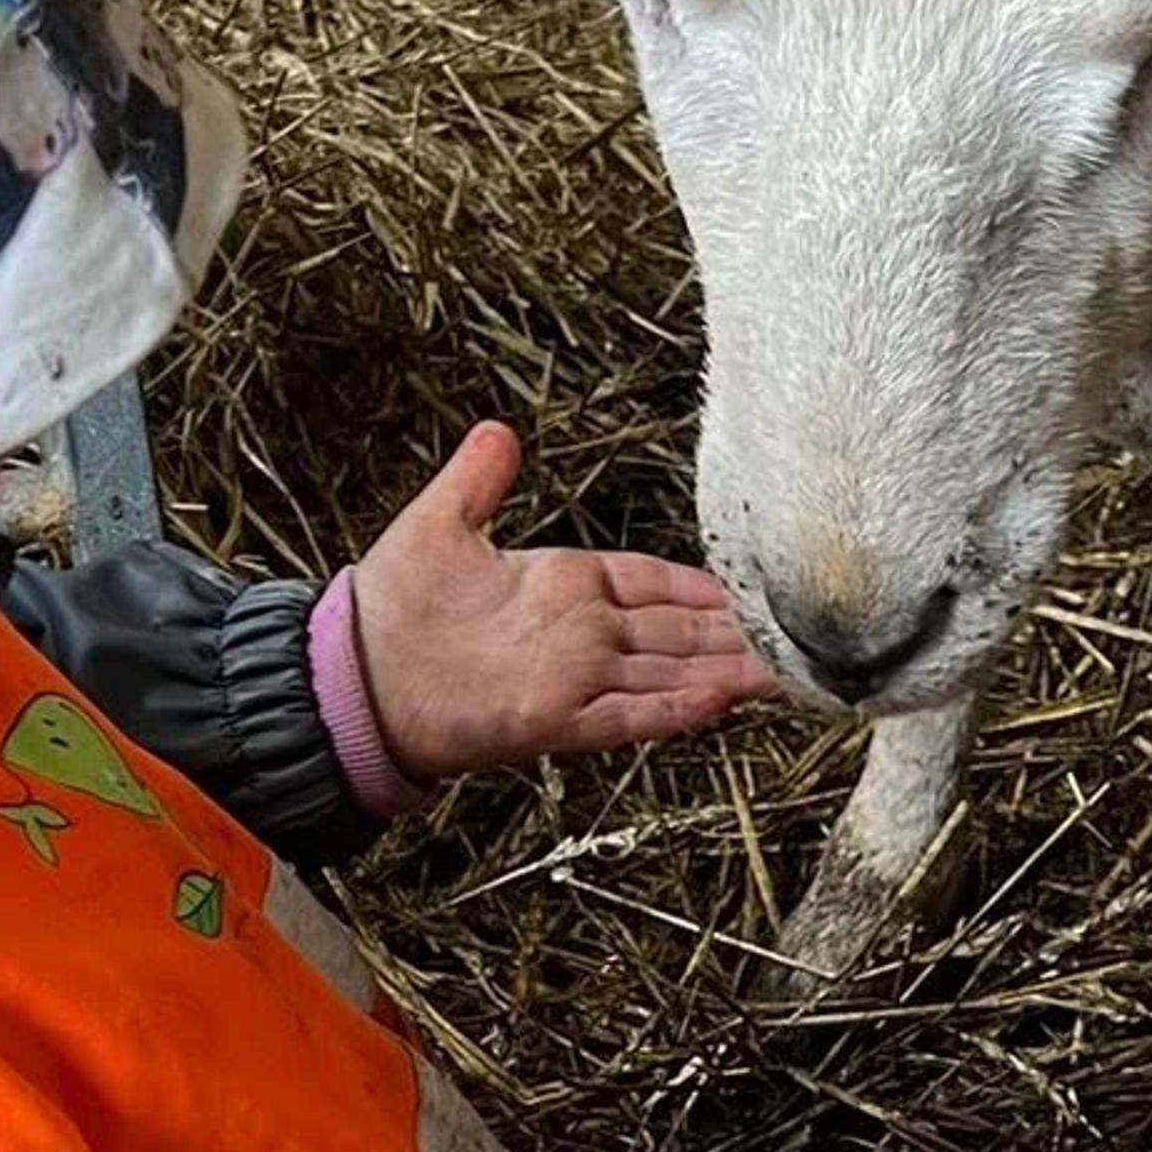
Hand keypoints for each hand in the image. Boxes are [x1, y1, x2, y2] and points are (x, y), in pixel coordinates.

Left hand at [350, 421, 781, 781]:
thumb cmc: (390, 608)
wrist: (351, 675)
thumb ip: (478, 481)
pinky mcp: (554, 720)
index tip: (752, 590)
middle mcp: (580, 636)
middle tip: (799, 637)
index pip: (652, 585)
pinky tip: (721, 699)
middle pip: (677, 635)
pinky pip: (628, 715)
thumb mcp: (438, 524)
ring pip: (669, 676)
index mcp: (563, 586)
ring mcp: (572, 679)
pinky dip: (674, 708)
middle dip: (737, 636)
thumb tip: (500, 430)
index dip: (701, 589)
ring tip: (788, 674)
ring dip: (727, 675)